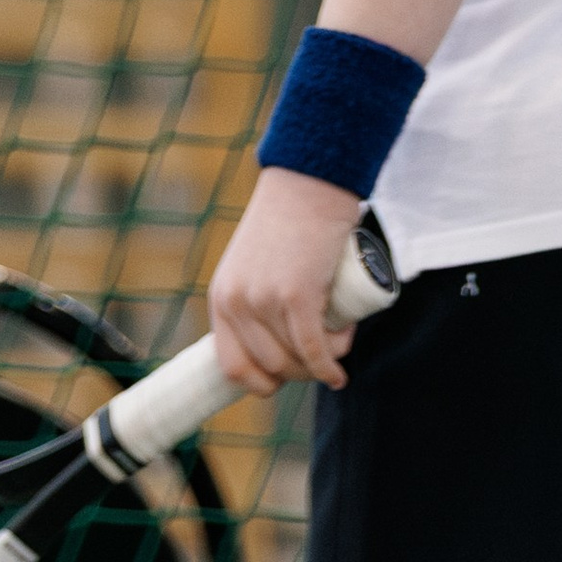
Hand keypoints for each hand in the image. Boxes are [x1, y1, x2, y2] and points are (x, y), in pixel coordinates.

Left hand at [207, 167, 363, 397]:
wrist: (310, 180)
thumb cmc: (291, 219)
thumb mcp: (254, 263)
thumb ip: (254, 296)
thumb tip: (277, 346)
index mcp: (221, 297)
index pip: (231, 366)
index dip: (262, 381)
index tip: (288, 374)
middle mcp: (236, 303)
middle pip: (269, 369)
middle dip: (300, 372)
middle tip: (323, 352)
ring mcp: (264, 300)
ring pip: (295, 362)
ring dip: (321, 363)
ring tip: (340, 340)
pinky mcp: (296, 295)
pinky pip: (314, 350)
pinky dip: (330, 366)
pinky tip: (339, 371)